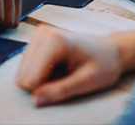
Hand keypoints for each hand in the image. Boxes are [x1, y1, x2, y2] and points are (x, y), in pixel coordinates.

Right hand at [16, 20, 134, 106]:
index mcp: (53, 41)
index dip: (45, 90)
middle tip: (66, 79)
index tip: (66, 86)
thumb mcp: (87, 82)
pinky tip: (58, 68)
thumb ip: (60, 91)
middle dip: (42, 83)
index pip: (30, 77)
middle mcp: (41, 34)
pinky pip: (28, 66)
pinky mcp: (36, 40)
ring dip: (41, 78)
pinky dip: (41, 72)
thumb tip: (34, 101)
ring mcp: (37, 35)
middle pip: (23, 74)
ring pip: (23, 71)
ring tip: (63, 73)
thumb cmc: (104, 64)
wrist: (111, 50)